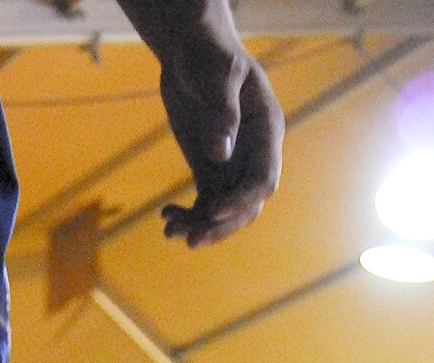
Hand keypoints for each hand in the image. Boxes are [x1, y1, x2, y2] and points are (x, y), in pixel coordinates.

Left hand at [156, 6, 282, 246]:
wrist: (190, 51)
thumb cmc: (209, 52)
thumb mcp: (217, 73)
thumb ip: (222, 110)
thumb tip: (221, 155)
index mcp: (266, 131)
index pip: (263, 179)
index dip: (242, 199)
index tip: (213, 210)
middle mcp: (253, 155)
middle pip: (246, 207)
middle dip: (220, 226)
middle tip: (192, 240)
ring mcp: (231, 166)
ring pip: (223, 212)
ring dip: (199, 226)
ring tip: (170, 230)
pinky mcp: (210, 171)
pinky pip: (203, 205)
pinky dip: (187, 216)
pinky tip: (167, 215)